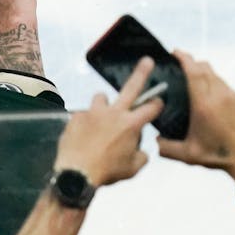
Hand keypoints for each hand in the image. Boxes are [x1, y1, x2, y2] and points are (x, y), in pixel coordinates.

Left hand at [56, 57, 163, 185]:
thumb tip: (142, 150)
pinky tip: (83, 136)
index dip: (157, 104)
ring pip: (102, 98)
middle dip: (142, 72)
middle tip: (147, 61)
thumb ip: (142, 156)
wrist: (76, 173)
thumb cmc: (106, 172)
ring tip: (100, 119)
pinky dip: (86, 123)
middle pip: (132, 87)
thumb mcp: (132, 169)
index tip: (158, 103)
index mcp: (131, 124)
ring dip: (104, 105)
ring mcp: (93, 112)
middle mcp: (114, 113)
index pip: (151, 108)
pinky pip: (84, 115)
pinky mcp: (76, 116)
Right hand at [154, 50, 234, 190]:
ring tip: (192, 78)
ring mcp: (232, 96)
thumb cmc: (221, 156)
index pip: (194, 72)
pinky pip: (224, 84)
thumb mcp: (189, 155)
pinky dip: (213, 82)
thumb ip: (167, 148)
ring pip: (215, 75)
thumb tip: (156, 142)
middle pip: (205, 68)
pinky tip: (207, 94)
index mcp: (205, 105)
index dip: (184, 58)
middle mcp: (220, 96)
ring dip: (203, 72)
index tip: (175, 52)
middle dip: (191, 62)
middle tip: (179, 63)